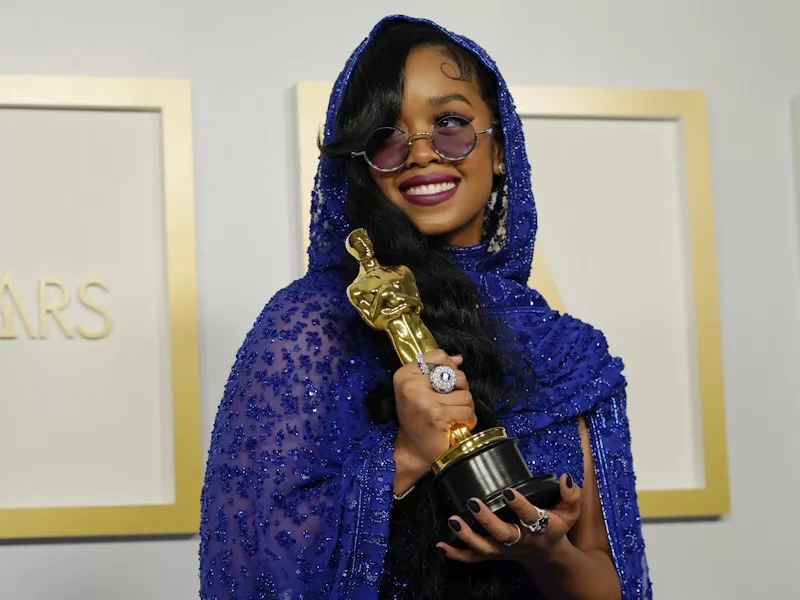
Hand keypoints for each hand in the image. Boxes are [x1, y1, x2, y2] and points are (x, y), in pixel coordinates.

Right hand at [393, 350, 474, 477]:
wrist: (412, 450)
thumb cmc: (418, 419)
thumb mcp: (419, 390)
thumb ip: (437, 371)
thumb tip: (457, 358)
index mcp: (405, 374)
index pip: (438, 356)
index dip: (450, 368)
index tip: (446, 384)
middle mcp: (411, 385)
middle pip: (456, 374)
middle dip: (460, 390)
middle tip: (450, 404)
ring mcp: (424, 400)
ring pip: (465, 394)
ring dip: (465, 408)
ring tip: (454, 416)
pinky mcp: (438, 415)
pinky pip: (467, 410)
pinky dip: (468, 419)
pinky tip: (458, 425)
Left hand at [437, 473, 579, 564]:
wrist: (547, 556)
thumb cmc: (556, 527)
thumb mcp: (570, 512)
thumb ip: (571, 495)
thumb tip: (564, 477)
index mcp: (540, 528)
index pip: (530, 516)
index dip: (520, 505)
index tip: (509, 491)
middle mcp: (520, 540)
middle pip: (502, 534)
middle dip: (487, 520)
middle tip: (473, 502)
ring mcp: (503, 549)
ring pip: (483, 548)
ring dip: (466, 536)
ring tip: (453, 520)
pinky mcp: (492, 554)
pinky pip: (472, 558)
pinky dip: (456, 554)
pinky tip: (441, 545)